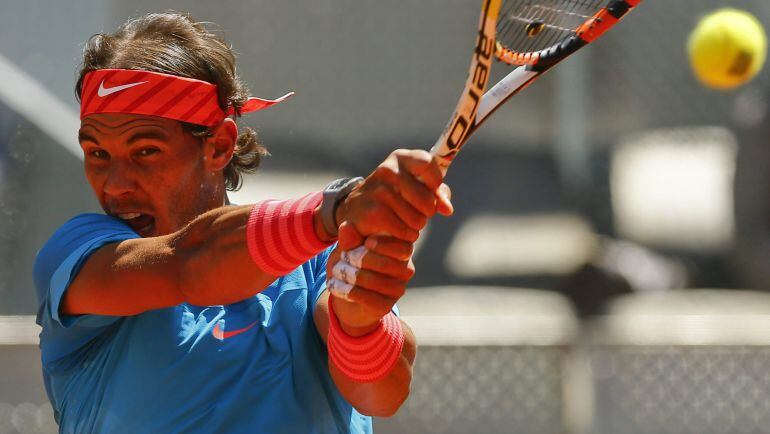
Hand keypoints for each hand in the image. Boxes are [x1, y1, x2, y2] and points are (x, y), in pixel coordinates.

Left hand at [327, 223, 414, 335]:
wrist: (346, 296)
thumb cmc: (351, 264)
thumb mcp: (347, 249)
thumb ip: (349, 239)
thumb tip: (347, 226)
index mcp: (401, 252)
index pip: (403, 248)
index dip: (384, 244)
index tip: (366, 242)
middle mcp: (405, 270)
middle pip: (387, 264)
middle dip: (360, 259)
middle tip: (344, 258)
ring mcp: (397, 290)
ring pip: (374, 281)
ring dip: (350, 276)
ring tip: (337, 273)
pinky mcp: (386, 306)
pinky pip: (368, 298)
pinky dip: (349, 291)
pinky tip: (339, 287)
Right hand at [336, 149, 452, 242]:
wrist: (355, 209)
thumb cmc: (394, 196)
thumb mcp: (415, 186)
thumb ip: (437, 194)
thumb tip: (447, 209)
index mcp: (400, 158)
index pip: (428, 163)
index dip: (435, 182)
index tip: (432, 190)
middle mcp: (388, 170)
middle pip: (427, 201)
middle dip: (426, 212)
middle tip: (414, 211)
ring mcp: (379, 191)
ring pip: (418, 220)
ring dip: (415, 226)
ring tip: (403, 220)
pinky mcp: (373, 213)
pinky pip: (406, 232)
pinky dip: (405, 236)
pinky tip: (396, 230)